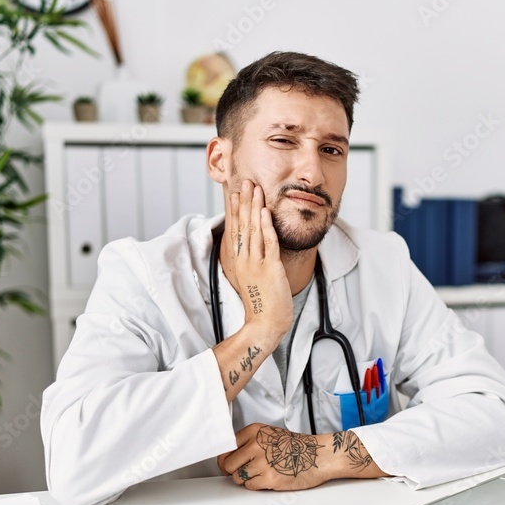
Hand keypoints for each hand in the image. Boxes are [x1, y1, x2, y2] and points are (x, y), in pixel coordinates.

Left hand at [219, 423, 329, 490]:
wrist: (318, 456)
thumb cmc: (297, 447)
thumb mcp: (270, 435)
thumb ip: (249, 442)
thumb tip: (228, 457)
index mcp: (254, 431)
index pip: (226, 447)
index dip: (227, 458)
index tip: (230, 462)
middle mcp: (256, 444)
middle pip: (227, 464)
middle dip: (234, 470)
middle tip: (244, 471)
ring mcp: (262, 462)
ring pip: (237, 477)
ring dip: (246, 479)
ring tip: (260, 474)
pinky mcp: (268, 478)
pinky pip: (250, 486)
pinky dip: (257, 485)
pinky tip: (268, 478)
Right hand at [220, 180, 291, 345]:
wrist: (265, 322)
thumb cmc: (262, 301)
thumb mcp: (251, 276)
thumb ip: (251, 259)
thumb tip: (254, 244)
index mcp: (238, 260)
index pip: (235, 229)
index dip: (235, 209)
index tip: (236, 191)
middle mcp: (243, 259)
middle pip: (242, 225)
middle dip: (244, 201)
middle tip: (246, 181)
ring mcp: (256, 264)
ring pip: (254, 230)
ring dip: (254, 207)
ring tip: (255, 189)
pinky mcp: (269, 269)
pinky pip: (268, 244)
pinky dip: (266, 227)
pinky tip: (265, 212)